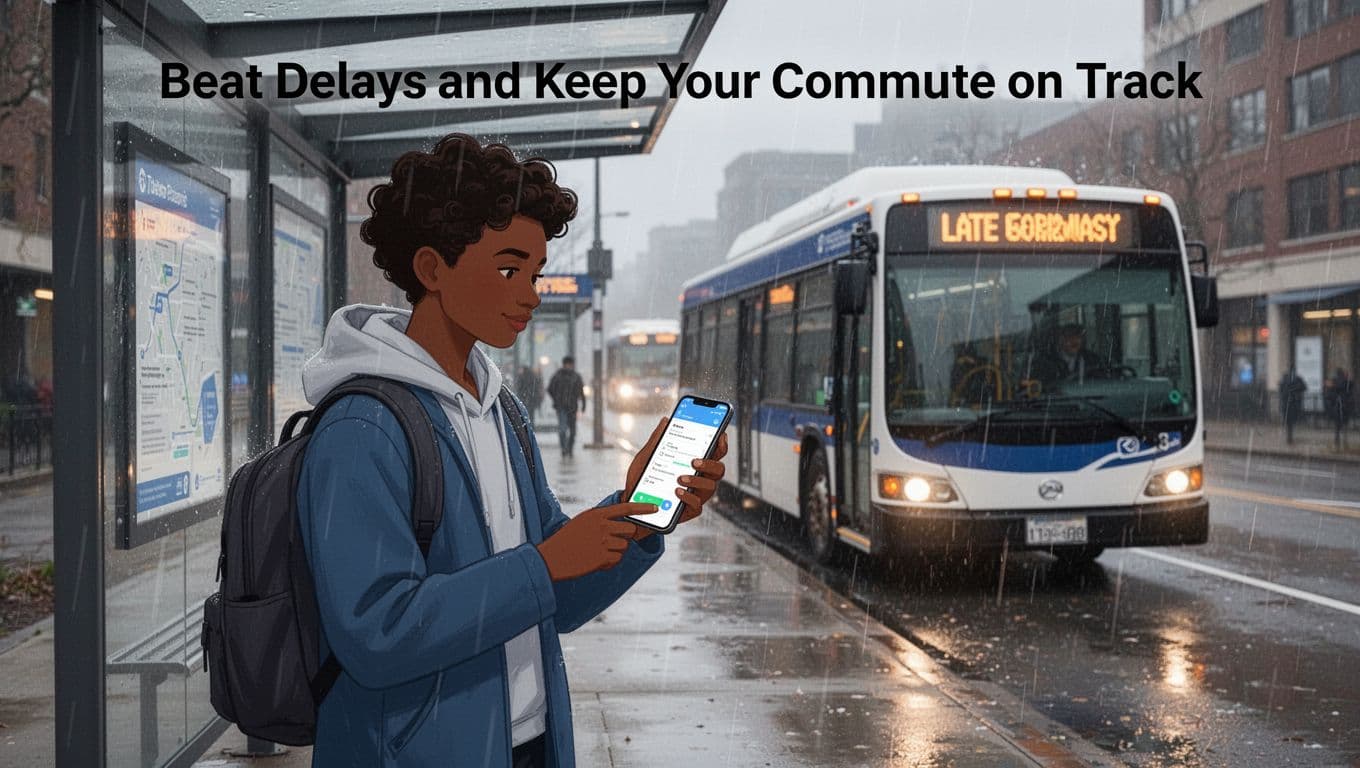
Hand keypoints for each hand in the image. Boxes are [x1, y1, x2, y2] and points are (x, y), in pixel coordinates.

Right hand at [535, 503, 656, 580]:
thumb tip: (623, 526)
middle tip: (612, 541)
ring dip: (615, 551)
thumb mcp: (582, 522)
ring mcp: (603, 542)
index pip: (626, 507)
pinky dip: (609, 563)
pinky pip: (617, 560)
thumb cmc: (566, 540)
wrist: (551, 558)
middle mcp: (602, 526)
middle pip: (630, 530)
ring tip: (597, 552)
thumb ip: (602, 520)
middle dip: (625, 537)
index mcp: (597, 514)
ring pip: (624, 546)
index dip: (643, 508)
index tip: (655, 508)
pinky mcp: (602, 558)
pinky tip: (595, 561)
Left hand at [624, 421, 727, 539]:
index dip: (721, 444)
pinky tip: (677, 492)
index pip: (714, 453)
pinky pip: (697, 505)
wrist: (631, 503)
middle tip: (694, 460)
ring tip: (680, 478)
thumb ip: (658, 439)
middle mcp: (700, 479)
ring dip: (697, 480)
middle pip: (718, 470)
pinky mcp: (690, 510)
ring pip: (710, 487)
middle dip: (710, 463)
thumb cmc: (642, 478)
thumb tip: (666, 420)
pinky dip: (688, 497)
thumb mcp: (647, 456)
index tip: (720, 435)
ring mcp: (696, 495)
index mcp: (694, 464)